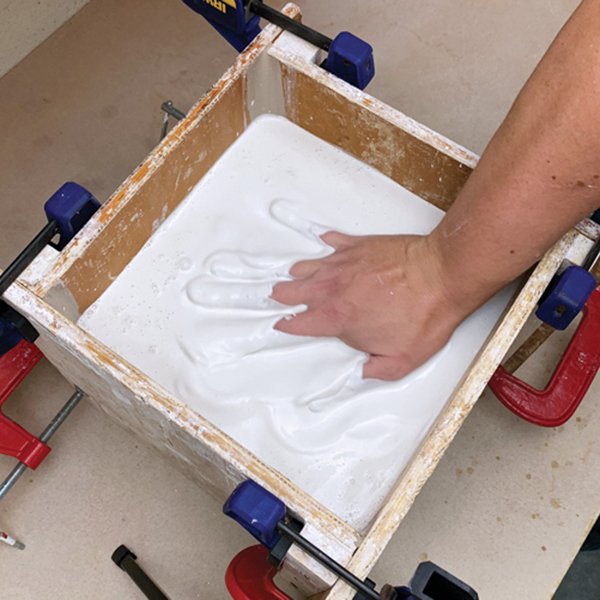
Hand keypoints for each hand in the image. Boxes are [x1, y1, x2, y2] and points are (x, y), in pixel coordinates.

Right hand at [271, 232, 467, 380]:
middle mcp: (334, 289)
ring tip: (293, 274)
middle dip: (283, 295)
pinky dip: (328, 243)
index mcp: (339, 319)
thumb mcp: (404, 360)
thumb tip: (365, 371)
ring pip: (309, 266)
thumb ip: (378, 370)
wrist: (441, 275)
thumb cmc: (424, 314)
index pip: (301, 323)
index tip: (282, 324)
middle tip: (276, 295)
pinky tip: (325, 242)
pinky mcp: (359, 246)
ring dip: (299, 272)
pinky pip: (335, 242)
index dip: (288, 325)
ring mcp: (345, 264)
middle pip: (294, 291)